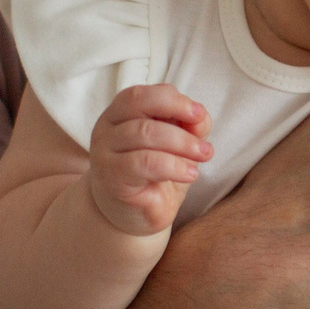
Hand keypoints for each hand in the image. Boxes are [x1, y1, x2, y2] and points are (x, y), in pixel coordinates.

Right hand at [87, 84, 212, 235]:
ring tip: (202, 158)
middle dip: (181, 124)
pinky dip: (174, 166)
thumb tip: (200, 115)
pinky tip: (190, 174)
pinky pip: (143, 163)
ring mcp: (104, 152)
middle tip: (205, 146)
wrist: (135, 214)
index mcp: (120, 113)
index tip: (198, 114)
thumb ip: (189, 124)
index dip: (173, 100)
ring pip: (144, 133)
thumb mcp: (178, 143)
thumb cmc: (156, 173)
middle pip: (142, 109)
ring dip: (182, 144)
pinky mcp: (111, 178)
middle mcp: (106, 128)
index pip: (141, 94)